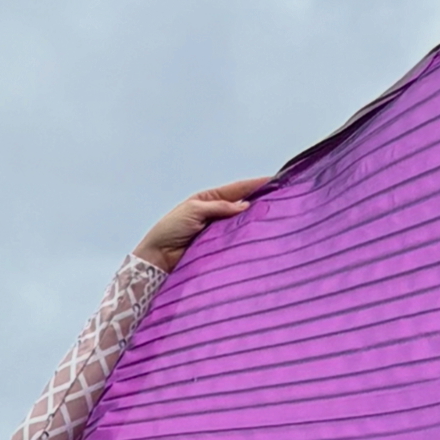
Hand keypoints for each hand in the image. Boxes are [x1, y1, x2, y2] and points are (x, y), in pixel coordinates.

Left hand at [136, 177, 273, 272]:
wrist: (157, 258)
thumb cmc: (170, 230)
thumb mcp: (193, 210)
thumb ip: (219, 207)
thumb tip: (245, 205)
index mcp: (208, 199)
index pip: (236, 189)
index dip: (255, 184)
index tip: (276, 180)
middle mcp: (216, 213)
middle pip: (242, 205)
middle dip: (260, 202)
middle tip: (282, 200)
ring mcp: (219, 231)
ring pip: (241, 223)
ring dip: (255, 221)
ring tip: (276, 216)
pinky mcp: (219, 247)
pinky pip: (235, 240)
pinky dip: (246, 237)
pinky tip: (259, 235)